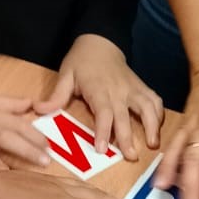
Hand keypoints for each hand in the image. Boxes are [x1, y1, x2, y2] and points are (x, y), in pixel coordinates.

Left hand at [36, 35, 163, 161]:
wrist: (101, 42)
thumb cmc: (81, 61)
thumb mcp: (65, 75)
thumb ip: (56, 96)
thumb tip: (39, 110)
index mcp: (98, 89)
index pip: (103, 112)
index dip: (103, 131)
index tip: (102, 149)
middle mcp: (118, 90)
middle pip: (125, 115)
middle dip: (128, 136)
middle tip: (131, 156)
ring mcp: (133, 88)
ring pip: (147, 107)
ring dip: (152, 126)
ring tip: (152, 144)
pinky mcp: (141, 87)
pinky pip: (155, 100)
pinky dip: (159, 114)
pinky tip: (158, 128)